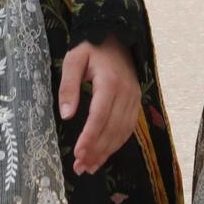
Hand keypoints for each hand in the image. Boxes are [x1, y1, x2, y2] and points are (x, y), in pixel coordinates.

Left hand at [59, 36, 140, 174]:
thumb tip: (67, 116)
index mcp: (110, 82)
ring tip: (89, 167)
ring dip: (107, 151)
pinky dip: (117, 143)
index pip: (100, 115)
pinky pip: (128, 127)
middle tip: (80, 167)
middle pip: (112, 128)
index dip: (90, 137)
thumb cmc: (91, 47)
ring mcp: (134, 98)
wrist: (115, 35)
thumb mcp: (73, 60)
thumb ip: (68, 87)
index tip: (78, 153)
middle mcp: (126, 92)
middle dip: (96, 150)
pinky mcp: (135, 101)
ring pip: (122, 131)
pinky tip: (104, 154)